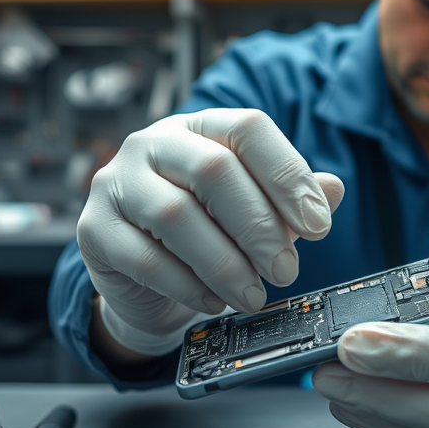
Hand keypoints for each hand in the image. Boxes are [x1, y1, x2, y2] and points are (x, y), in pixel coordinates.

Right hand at [77, 109, 343, 354]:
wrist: (144, 276)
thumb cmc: (208, 229)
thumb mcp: (255, 210)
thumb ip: (291, 198)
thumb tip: (334, 190)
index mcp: (201, 126)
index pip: (249, 129)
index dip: (288, 176)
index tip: (319, 226)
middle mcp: (153, 143)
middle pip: (214, 169)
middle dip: (259, 227)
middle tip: (287, 271)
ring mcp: (116, 182)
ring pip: (176, 215)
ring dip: (225, 263)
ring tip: (254, 294)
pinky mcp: (94, 229)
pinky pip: (144, 258)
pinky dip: (187, 285)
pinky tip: (214, 301)